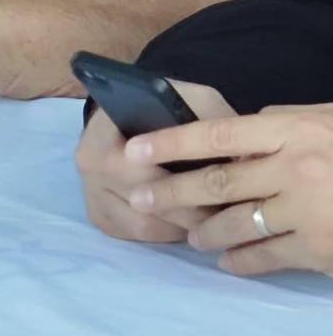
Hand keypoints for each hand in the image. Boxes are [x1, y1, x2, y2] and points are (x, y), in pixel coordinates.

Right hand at [75, 80, 233, 245]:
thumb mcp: (191, 98)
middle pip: (144, 200)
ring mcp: (91, 193)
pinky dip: (167, 235)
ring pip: (144, 225)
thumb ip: (217, 120)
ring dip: (182, 228)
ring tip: (216, 222)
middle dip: (192, 211)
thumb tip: (247, 157)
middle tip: (233, 214)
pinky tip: (189, 225)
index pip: (139, 163)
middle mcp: (89, 162)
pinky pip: (137, 237)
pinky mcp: (99, 216)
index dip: (183, 180)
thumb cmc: (161, 107)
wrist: (125, 113)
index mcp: (104, 129)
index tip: (223, 186)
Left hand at [122, 102, 332, 277]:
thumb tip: (238, 136)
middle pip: (216, 182)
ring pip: (237, 223)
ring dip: (205, 231)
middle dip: (172, 193)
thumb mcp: (329, 121)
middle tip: (141, 200)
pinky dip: (242, 261)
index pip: (217, 133)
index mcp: (292, 130)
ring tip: (188, 236)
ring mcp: (307, 211)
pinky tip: (228, 264)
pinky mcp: (320, 250)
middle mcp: (293, 169)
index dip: (171, 141)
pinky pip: (268, 256)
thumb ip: (284, 123)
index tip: (134, 148)